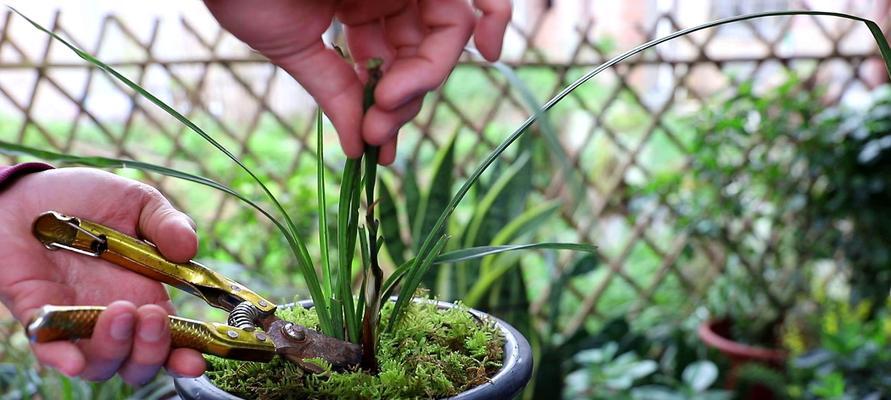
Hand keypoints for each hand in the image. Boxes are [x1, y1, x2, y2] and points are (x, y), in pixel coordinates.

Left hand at [0, 168, 204, 383]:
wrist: (31, 192)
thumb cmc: (87, 200)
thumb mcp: (138, 204)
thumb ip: (168, 224)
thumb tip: (189, 249)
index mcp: (145, 296)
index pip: (171, 341)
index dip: (185, 358)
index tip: (197, 359)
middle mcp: (114, 318)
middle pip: (138, 364)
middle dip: (152, 352)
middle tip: (151, 317)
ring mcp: (75, 320)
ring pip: (99, 365)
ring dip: (115, 349)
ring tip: (121, 311)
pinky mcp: (37, 315)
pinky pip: (48, 349)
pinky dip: (63, 359)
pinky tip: (74, 360)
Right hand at [204, 0, 510, 164]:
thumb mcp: (294, 48)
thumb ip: (334, 91)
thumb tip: (357, 150)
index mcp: (357, 8)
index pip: (394, 63)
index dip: (391, 106)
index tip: (376, 147)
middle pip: (425, 53)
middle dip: (407, 99)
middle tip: (378, 130)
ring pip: (449, 29)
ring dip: (430, 74)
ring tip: (392, 101)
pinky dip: (492, 14)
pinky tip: (490, 49)